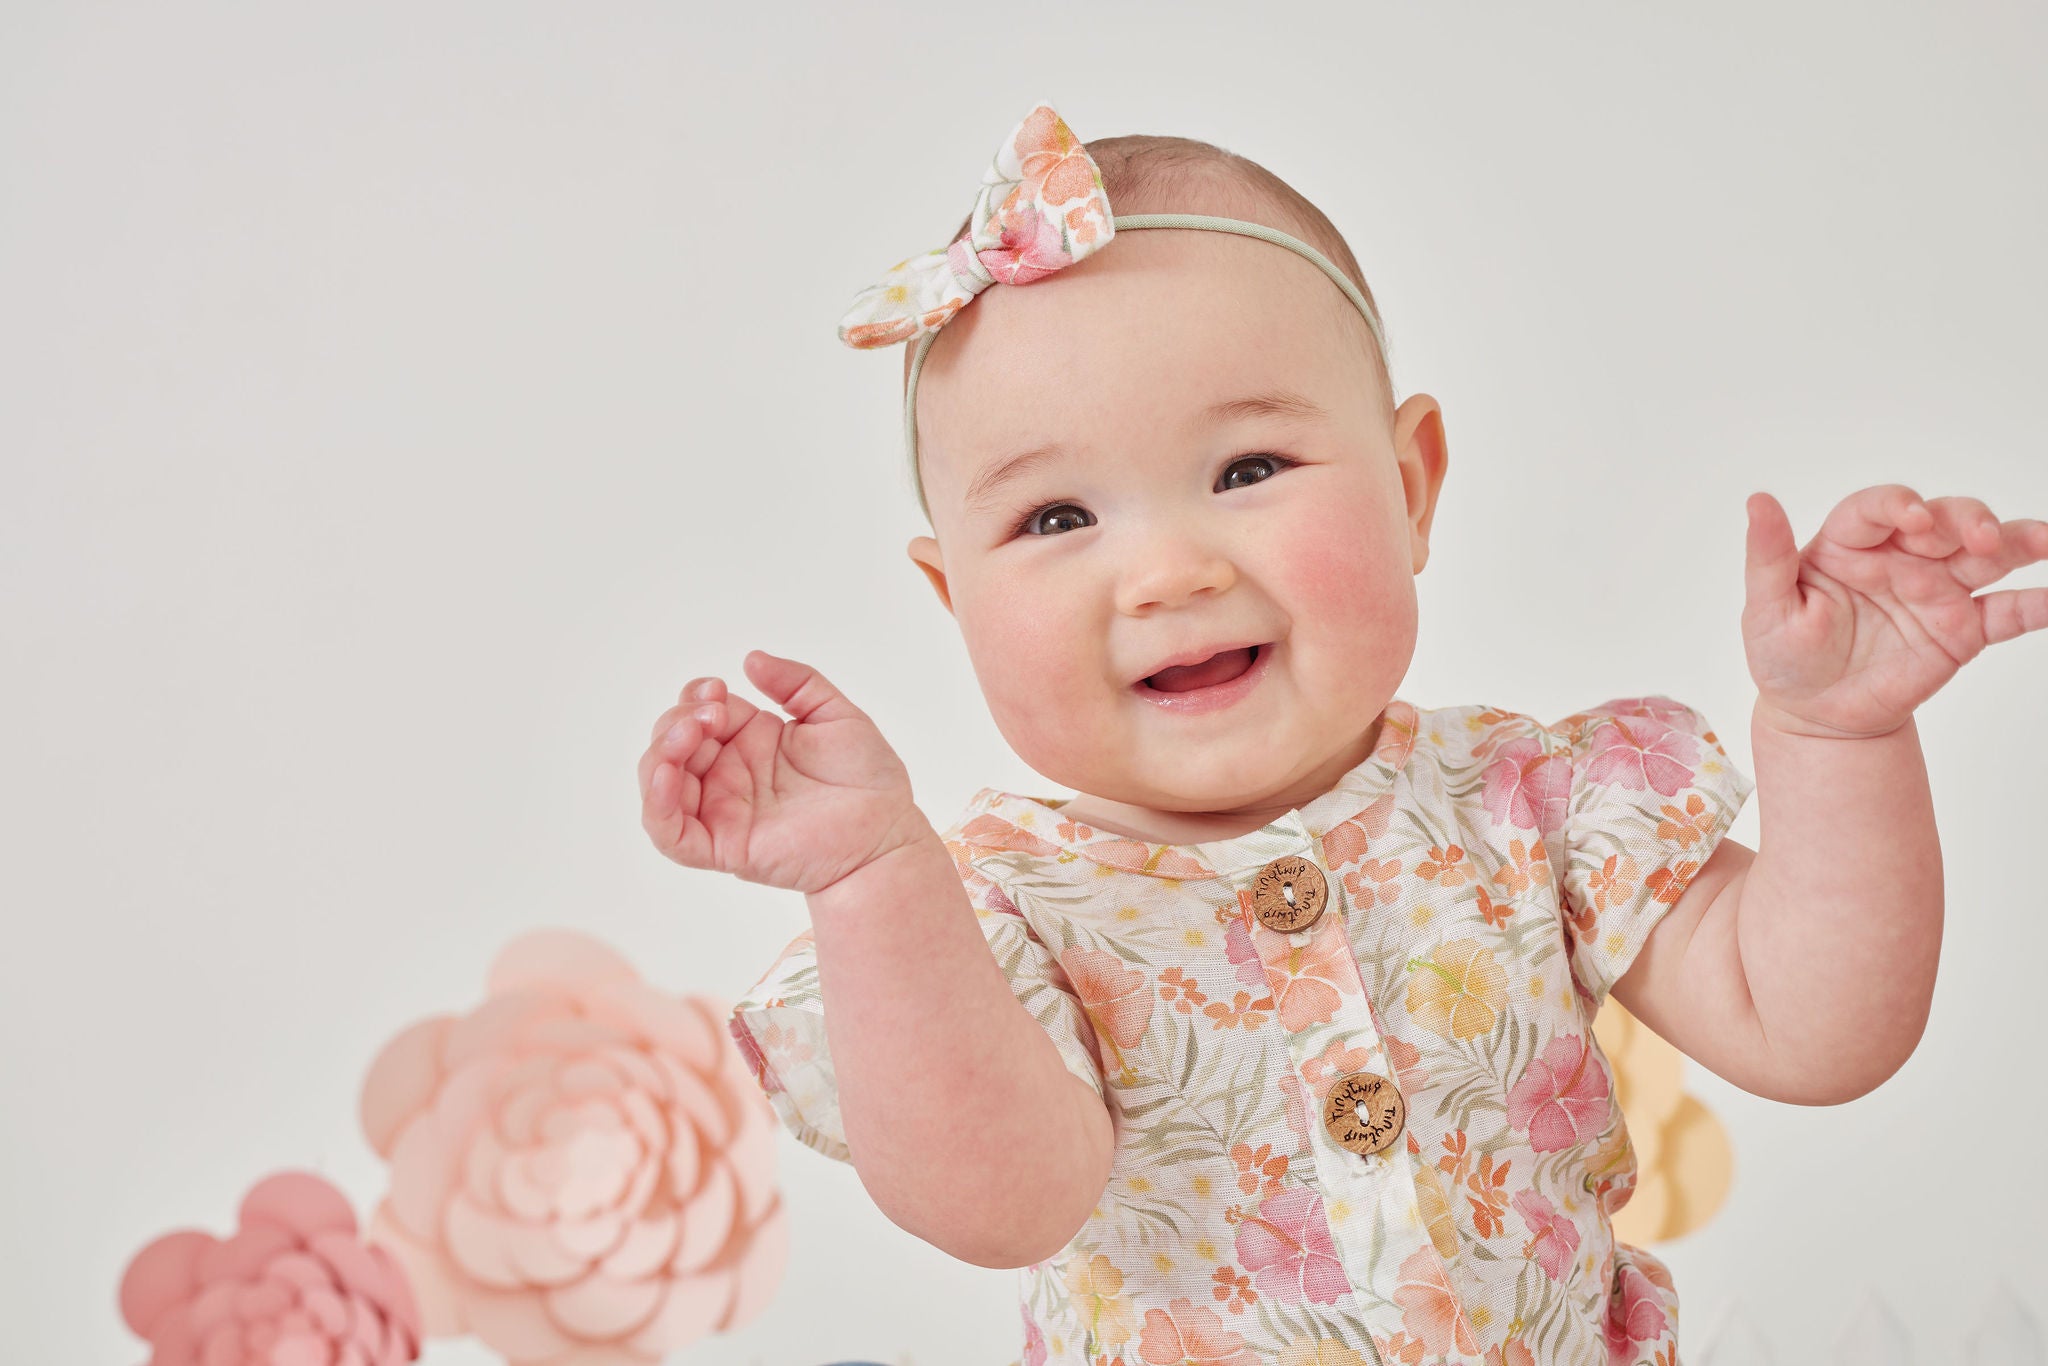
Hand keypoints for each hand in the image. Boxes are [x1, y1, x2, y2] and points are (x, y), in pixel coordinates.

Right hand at [639, 650, 930, 893]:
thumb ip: (796, 682)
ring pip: (661, 784)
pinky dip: (657, 806)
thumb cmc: (868, 778)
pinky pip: (671, 834)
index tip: (718, 690)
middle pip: (671, 743)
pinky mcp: (723, 846)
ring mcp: (722, 811)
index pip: (699, 712)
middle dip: (678, 721)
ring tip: (688, 734)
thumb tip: (751, 659)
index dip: (696, 697)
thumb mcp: (835, 713)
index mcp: (749, 741)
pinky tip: (666, 775)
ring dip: (660, 755)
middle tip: (712, 715)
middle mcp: (728, 774)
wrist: (886, 831)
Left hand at [1743, 485, 2047, 738]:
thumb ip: (1767, 557)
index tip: (1913, 520)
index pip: (1878, 509)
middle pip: (1944, 521)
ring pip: (1987, 556)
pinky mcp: (1962, 630)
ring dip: (2017, 543)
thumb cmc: (1785, 656)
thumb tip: (1758, 500)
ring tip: (2042, 541)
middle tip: (1980, 538)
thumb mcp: (1766, 610)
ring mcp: (1937, 590)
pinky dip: (2037, 605)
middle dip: (1967, 520)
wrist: (1817, 715)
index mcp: (1850, 544)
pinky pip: (2006, 613)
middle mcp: (1901, 557)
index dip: (1899, 506)